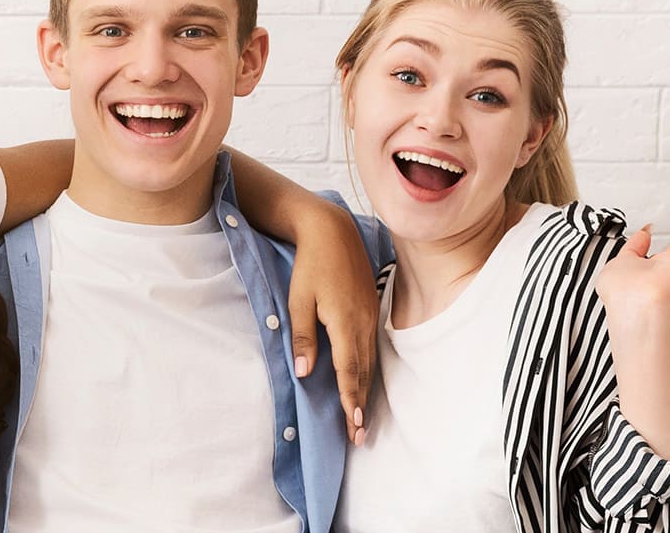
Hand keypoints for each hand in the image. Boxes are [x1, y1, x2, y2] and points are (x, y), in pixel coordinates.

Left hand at [287, 218, 378, 445]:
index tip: (353, 427)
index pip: (349, 371)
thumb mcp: (298, 301)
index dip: (351, 401)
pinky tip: (364, 382)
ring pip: (369, 362)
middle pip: (363, 373)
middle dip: (361, 406)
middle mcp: (362, 324)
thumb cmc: (310, 266)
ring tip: (363, 419)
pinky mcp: (370, 310)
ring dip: (366, 391)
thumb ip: (303, 338)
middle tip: (359, 437)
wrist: (332, 232)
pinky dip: (368, 370)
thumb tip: (305, 373)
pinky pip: (371, 348)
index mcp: (344, 323)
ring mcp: (370, 317)